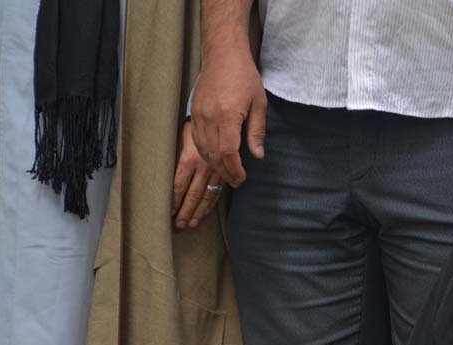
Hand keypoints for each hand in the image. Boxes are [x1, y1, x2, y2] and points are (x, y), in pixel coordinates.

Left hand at [172, 121, 223, 228]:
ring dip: (199, 211)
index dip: (174, 200)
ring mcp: (215, 168)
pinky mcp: (224, 168)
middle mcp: (202, 166)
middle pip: (193, 194)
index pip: (178, 184)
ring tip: (192, 223)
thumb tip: (165, 168)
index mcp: (188, 157)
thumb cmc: (200, 116)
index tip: (169, 213)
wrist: (225, 106)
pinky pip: (219, 188)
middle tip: (181, 226)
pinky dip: (213, 202)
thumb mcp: (182, 130)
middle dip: (186, 211)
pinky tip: (207, 211)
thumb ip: (176, 149)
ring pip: (207, 194)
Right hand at [190, 48, 266, 187]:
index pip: (228, 151)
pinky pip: (196, 140)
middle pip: (214, 154)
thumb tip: (258, 155)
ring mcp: (198, 115)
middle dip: (225, 171)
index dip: (234, 168)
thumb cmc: (244, 76)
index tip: (241, 178)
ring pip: (203, 149)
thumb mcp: (259, 103)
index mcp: (227, 115)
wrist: (222, 54)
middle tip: (236, 182)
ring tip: (226, 175)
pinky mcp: (194, 112)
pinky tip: (213, 159)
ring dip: (214, 165)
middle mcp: (209, 117)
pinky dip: (204, 153)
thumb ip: (257, 131)